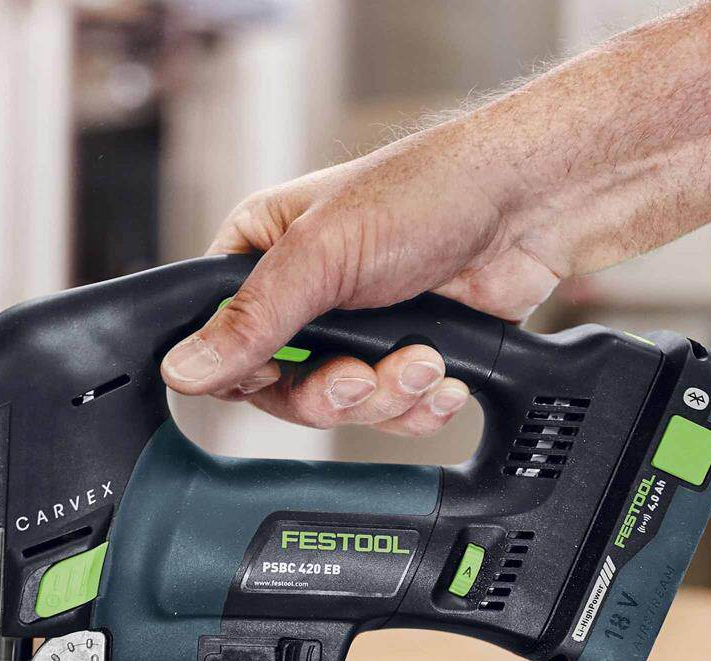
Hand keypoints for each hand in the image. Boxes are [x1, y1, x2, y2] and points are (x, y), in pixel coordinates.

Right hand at [161, 119, 559, 435]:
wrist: (527, 209)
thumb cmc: (427, 196)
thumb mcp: (322, 255)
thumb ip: (252, 319)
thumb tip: (183, 369)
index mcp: (263, 255)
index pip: (221, 341)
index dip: (250, 372)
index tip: (282, 371)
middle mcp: (305, 299)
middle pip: (285, 390)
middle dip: (334, 391)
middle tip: (361, 375)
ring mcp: (356, 333)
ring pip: (343, 407)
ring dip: (387, 395)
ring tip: (423, 359)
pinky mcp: (402, 358)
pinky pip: (393, 413)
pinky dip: (421, 405)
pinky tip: (444, 376)